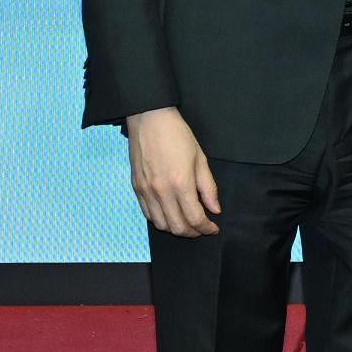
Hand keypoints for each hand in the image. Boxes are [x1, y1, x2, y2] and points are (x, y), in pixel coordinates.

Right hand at [126, 106, 221, 236]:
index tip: (213, 228)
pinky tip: (170, 213)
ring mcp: (146, 191)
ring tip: (186, 222)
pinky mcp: (136, 187)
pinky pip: (148, 214)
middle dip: (193, 233)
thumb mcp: (200, 159)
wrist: (149, 119)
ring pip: (161, 224)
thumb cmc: (177, 135)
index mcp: (181, 184)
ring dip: (176, 228)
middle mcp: (161, 191)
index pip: (195, 218)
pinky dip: (160, 219)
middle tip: (202, 228)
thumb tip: (214, 209)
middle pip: (177, 227)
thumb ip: (208, 187)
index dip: (207, 228)